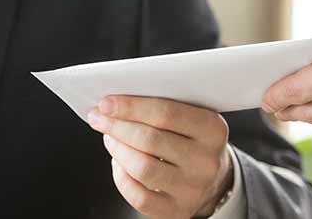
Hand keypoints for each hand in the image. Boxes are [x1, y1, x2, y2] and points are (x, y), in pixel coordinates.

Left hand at [87, 96, 232, 217]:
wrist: (213, 177)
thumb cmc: (191, 138)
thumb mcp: (191, 116)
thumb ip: (162, 106)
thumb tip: (115, 104)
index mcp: (213, 130)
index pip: (167, 113)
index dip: (131, 107)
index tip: (105, 103)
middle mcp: (206, 161)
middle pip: (150, 140)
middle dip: (117, 127)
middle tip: (98, 118)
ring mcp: (192, 189)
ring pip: (142, 168)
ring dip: (117, 150)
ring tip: (109, 138)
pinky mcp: (177, 210)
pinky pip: (139, 197)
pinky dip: (121, 178)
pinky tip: (119, 164)